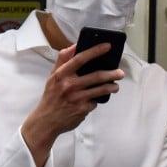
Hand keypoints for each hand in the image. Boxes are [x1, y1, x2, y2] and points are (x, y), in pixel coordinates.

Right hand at [20, 43, 124, 166]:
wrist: (46, 121)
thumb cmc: (51, 97)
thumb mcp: (53, 76)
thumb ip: (63, 60)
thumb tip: (74, 45)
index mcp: (61, 74)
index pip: (80, 58)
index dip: (95, 51)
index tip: (107, 46)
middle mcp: (69, 85)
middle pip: (96, 76)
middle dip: (112, 73)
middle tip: (120, 73)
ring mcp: (77, 98)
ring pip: (101, 89)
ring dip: (112, 87)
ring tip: (115, 86)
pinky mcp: (82, 109)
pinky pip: (95, 102)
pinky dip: (97, 100)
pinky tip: (96, 99)